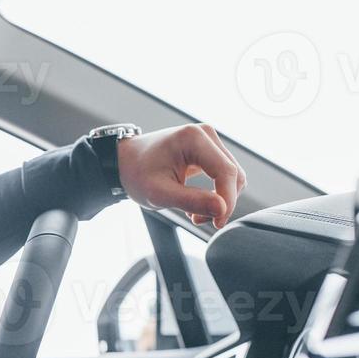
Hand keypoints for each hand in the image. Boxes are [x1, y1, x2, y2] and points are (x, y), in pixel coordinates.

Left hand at [116, 124, 246, 228]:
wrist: (125, 162)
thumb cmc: (137, 173)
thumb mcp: (159, 193)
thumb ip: (192, 201)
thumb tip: (222, 210)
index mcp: (194, 138)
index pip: (227, 172)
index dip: (228, 200)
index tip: (218, 222)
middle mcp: (205, 134)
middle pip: (233, 174)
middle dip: (222, 202)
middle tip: (197, 219)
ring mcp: (208, 141)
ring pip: (232, 177)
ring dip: (219, 200)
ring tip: (193, 213)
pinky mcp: (208, 151)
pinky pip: (224, 175)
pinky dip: (216, 194)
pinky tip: (195, 204)